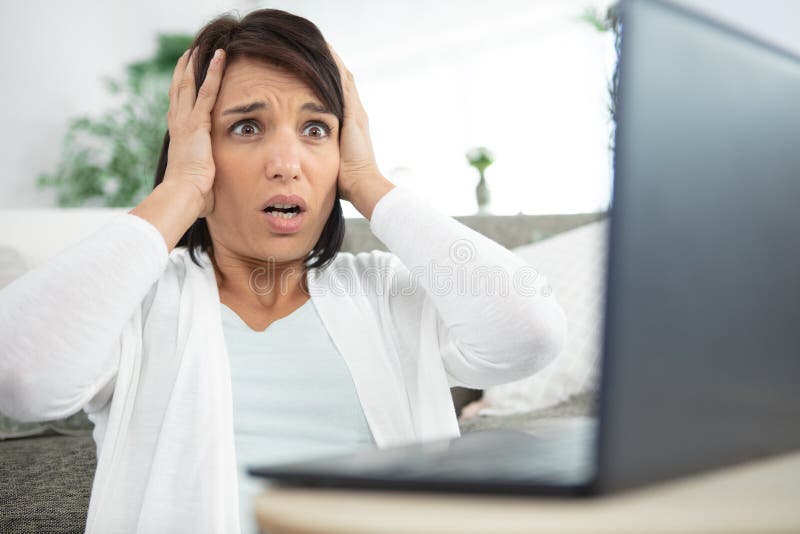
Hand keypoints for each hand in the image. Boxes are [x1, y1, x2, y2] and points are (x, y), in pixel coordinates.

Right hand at [163, 47, 226, 217]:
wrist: (182, 196)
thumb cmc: (191, 198)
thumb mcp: (199, 185)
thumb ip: (205, 182)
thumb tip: (209, 196)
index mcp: (179, 139)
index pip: (180, 109)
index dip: (182, 92)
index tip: (185, 79)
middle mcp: (178, 126)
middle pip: (180, 91)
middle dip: (185, 72)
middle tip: (189, 54)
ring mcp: (186, 122)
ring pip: (191, 85)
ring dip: (199, 65)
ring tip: (204, 47)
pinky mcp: (197, 122)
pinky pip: (207, 91)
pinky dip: (214, 72)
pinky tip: (220, 57)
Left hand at [327, 44, 384, 202]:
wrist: (362, 184)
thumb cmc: (346, 181)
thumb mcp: (332, 161)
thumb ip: (324, 153)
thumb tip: (306, 157)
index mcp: (352, 125)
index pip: (341, 95)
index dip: (332, 80)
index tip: (318, 67)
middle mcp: (357, 115)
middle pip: (345, 82)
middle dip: (333, 65)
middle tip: (320, 46)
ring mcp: (357, 113)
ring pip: (345, 79)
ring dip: (334, 61)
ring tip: (323, 43)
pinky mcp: (354, 115)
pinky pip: (344, 85)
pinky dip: (336, 69)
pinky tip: (327, 54)